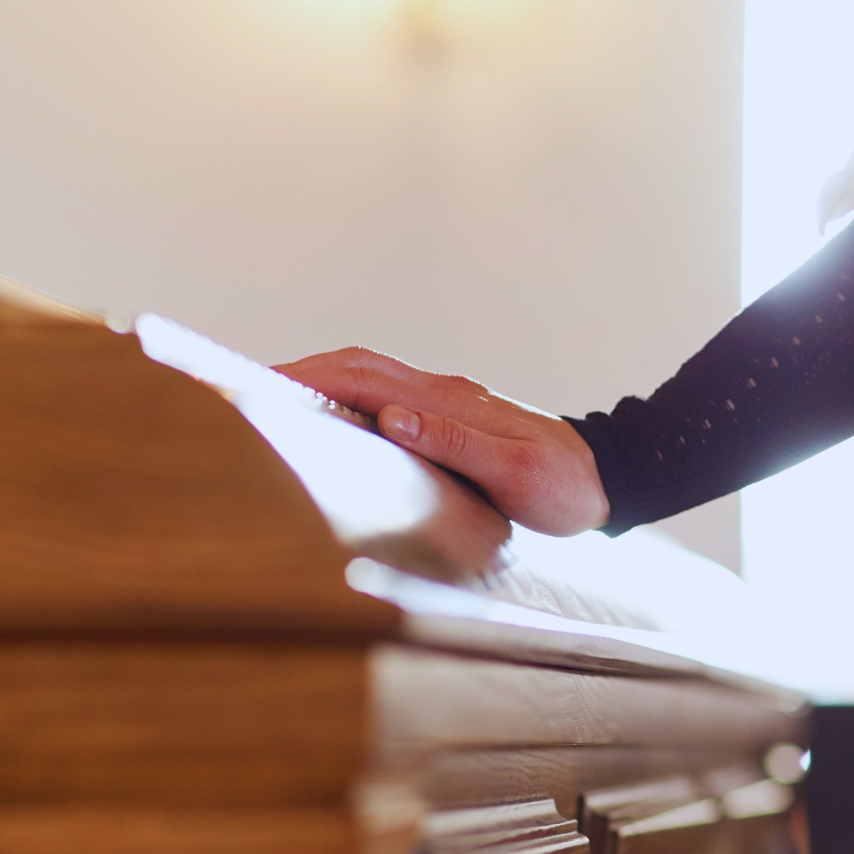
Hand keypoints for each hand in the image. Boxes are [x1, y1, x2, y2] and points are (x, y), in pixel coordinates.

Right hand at [273, 348, 610, 535]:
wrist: (607, 480)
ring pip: (370, 380)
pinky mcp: (452, 421)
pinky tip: (331, 424)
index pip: (362, 377)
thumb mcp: (513, 473)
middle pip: (357, 368)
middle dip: (300, 373)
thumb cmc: (564, 486)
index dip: (307, 376)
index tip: (258, 382)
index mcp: (448, 401)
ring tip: (274, 403)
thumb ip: (454, 443)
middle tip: (245, 388)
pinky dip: (348, 403)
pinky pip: (388, 401)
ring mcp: (447, 405)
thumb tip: (391, 417)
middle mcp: (442, 394)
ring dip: (321, 384)